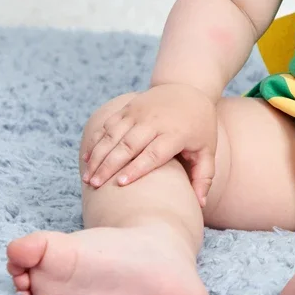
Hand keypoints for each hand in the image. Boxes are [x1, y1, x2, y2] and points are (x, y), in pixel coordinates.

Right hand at [82, 83, 218, 206]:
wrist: (190, 89)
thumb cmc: (199, 127)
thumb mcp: (207, 150)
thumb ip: (204, 177)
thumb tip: (200, 205)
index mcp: (176, 132)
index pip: (154, 152)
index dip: (137, 168)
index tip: (121, 184)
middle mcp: (156, 120)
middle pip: (129, 144)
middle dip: (110, 165)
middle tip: (95, 185)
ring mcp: (140, 111)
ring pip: (114, 134)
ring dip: (98, 155)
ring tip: (88, 178)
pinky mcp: (130, 107)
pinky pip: (109, 123)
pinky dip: (97, 140)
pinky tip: (87, 159)